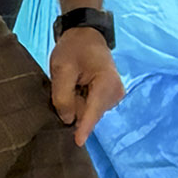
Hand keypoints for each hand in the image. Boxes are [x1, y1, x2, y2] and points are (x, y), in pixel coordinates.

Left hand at [50, 27, 124, 145]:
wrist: (86, 34)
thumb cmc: (74, 48)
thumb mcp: (62, 69)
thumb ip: (62, 95)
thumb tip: (67, 120)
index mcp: (106, 83)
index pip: (92, 112)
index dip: (83, 128)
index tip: (77, 143)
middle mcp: (115, 93)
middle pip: (90, 113)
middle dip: (75, 108)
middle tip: (65, 86)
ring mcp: (114, 96)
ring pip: (89, 112)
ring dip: (77, 104)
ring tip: (72, 83)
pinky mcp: (110, 97)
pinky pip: (91, 107)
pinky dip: (81, 101)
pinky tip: (77, 87)